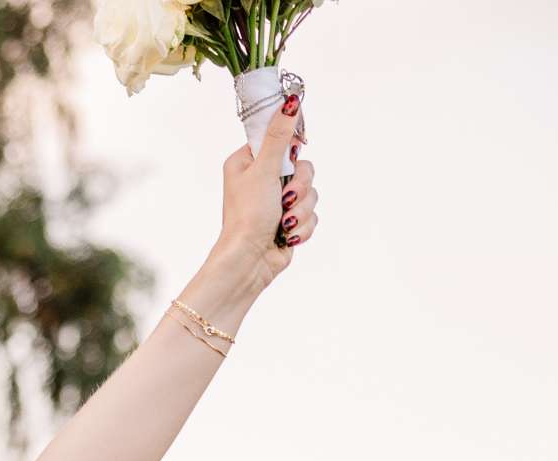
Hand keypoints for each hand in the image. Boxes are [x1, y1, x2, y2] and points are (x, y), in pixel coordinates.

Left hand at [216, 93, 319, 285]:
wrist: (249, 261)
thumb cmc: (248, 216)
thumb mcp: (264, 170)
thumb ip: (279, 137)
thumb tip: (290, 102)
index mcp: (247, 162)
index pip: (280, 139)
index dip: (292, 150)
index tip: (292, 158)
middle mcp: (261, 178)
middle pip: (303, 166)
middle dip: (300, 187)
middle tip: (284, 199)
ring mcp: (276, 200)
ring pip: (310, 191)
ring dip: (301, 209)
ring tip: (283, 222)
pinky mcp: (289, 220)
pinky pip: (311, 213)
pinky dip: (302, 226)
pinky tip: (286, 235)